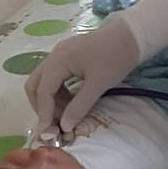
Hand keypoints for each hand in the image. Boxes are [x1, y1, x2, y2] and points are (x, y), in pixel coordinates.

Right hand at [25, 16, 139, 132]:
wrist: (132, 35)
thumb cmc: (116, 58)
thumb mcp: (98, 85)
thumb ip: (79, 106)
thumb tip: (64, 127)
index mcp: (58, 60)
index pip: (43, 91)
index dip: (44, 114)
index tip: (49, 133)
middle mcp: (54, 56)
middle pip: (35, 85)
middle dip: (42, 106)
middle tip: (55, 123)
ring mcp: (60, 55)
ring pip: (44, 82)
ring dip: (51, 101)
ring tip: (67, 115)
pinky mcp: (68, 57)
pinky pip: (56, 78)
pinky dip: (59, 93)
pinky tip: (72, 102)